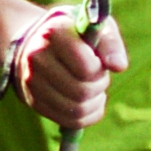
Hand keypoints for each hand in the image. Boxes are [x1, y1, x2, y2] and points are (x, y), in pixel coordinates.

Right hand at [4, 1, 127, 128]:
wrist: (39, 42)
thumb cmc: (77, 35)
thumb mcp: (97, 29)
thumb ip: (111, 44)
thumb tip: (119, 66)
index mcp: (54, 33)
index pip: (85, 66)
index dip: (99, 69)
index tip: (98, 62)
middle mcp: (36, 58)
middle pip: (81, 91)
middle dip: (100, 86)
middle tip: (100, 76)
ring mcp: (31, 81)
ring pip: (76, 110)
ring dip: (95, 102)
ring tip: (96, 88)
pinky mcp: (33, 100)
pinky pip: (68, 121)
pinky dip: (87, 116)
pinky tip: (89, 102)